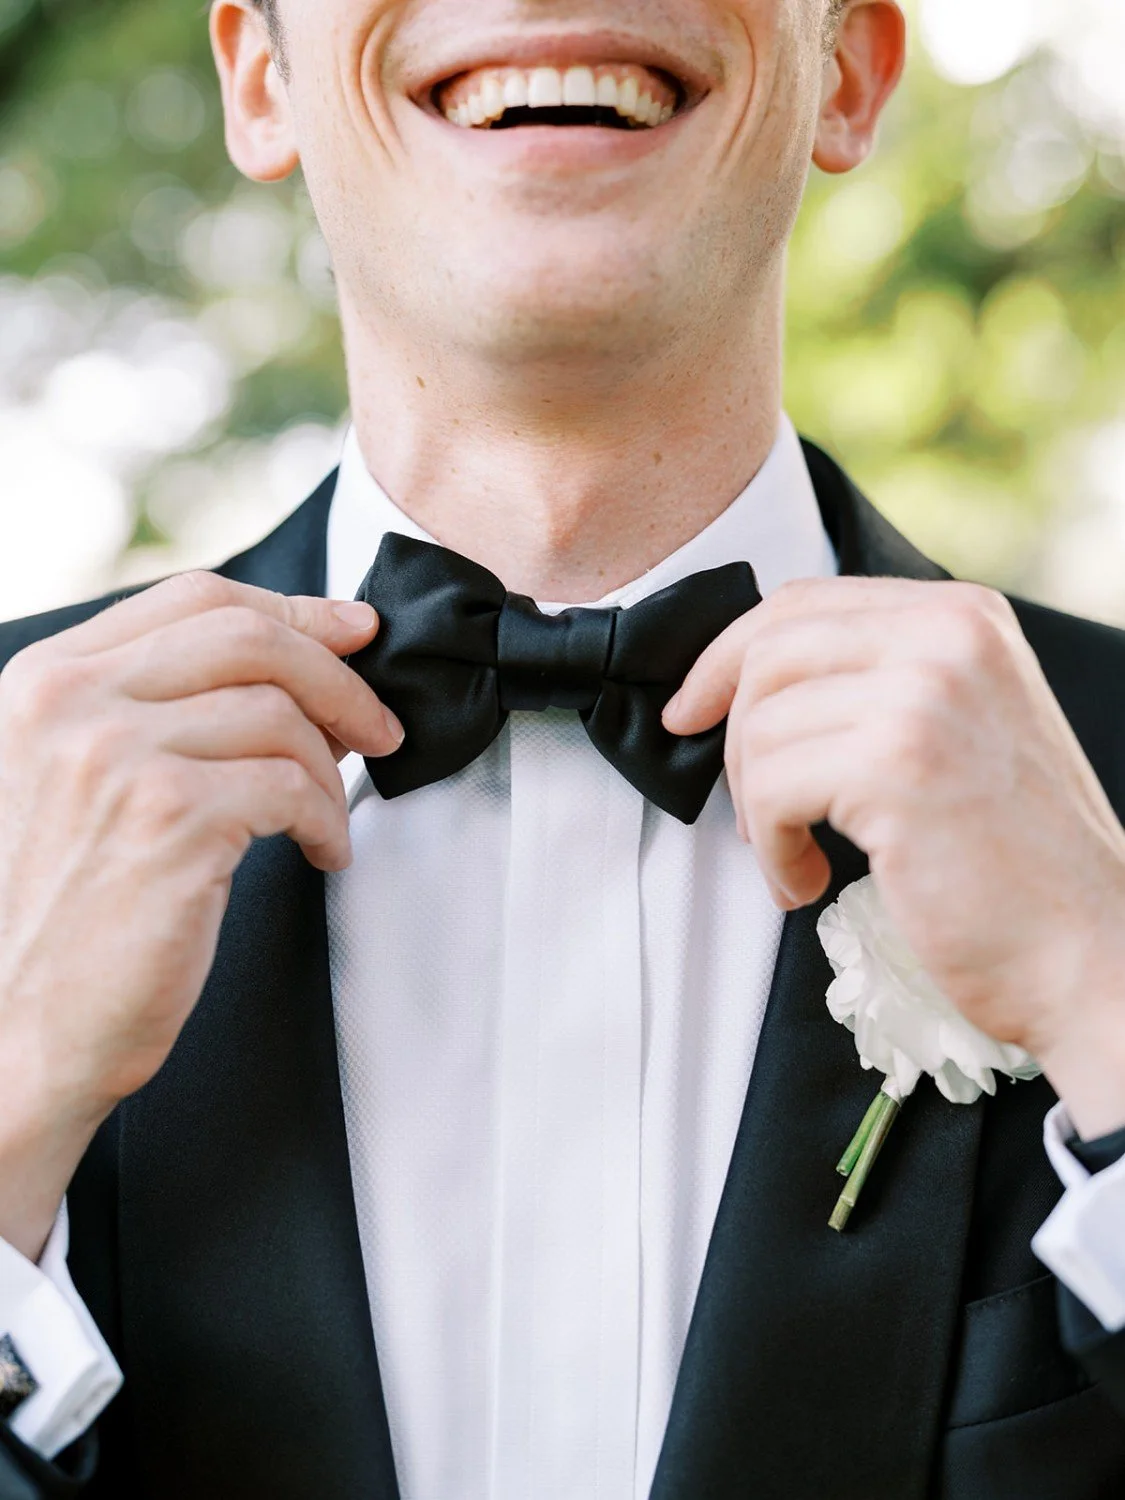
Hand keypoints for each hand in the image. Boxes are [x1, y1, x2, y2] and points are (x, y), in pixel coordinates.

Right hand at [0, 573, 402, 1256]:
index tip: (352, 632)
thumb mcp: (76, 779)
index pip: (195, 598)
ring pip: (279, 714)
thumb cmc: (60, 914)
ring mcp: (116, 757)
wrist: (14, 1031)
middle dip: (336, 676)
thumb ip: (153, 709)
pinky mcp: (169, 821)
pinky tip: (321, 851)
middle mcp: (72, 702)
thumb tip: (297, 660)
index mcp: (46, 679)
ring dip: (331, 769)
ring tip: (330, 818)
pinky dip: (328, 820)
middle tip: (378, 725)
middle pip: (249, 637)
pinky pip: (292, 787)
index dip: (293, 609)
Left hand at [664, 578, 1124, 1135]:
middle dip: (733, 738)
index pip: (801, 602)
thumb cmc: (1016, 862)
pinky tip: (806, 882)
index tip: (692, 710)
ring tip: (797, 857)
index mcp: (963, 616)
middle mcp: (948, 636)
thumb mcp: (960, 729)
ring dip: (756, 809)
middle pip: (767, 652)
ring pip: (759, 726)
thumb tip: (749, 680)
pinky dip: (769, 848)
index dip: (725, 657)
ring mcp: (924, 694)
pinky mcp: (896, 765)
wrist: (1088, 953)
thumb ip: (879, 681)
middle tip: (756, 810)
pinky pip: (768, 788)